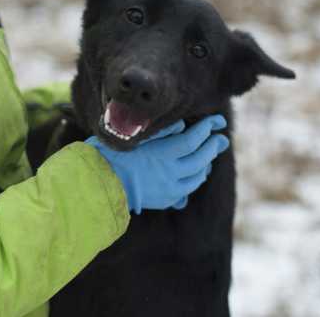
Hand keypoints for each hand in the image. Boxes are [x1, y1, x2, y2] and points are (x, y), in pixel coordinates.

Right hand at [86, 115, 229, 213]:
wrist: (97, 187)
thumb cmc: (110, 156)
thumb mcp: (134, 137)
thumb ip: (160, 132)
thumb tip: (181, 126)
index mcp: (164, 154)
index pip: (194, 139)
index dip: (208, 128)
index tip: (217, 120)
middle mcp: (172, 172)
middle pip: (201, 157)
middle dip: (213, 145)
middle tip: (221, 137)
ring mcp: (170, 188)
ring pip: (197, 175)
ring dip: (206, 163)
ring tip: (210, 154)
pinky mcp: (164, 199)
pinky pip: (187, 189)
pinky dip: (195, 179)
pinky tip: (196, 174)